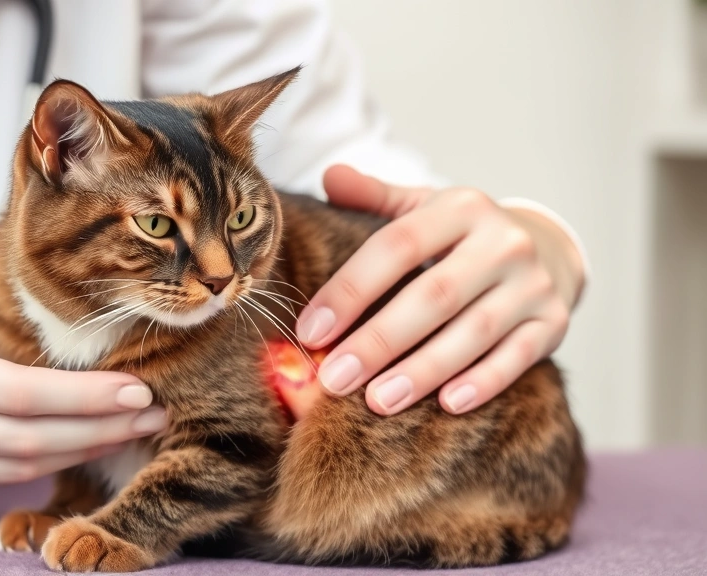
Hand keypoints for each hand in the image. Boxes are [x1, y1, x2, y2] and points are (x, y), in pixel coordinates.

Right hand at [0, 270, 166, 496]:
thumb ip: (1, 306)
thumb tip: (73, 321)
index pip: (22, 394)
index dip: (87, 398)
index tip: (140, 387)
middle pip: (29, 441)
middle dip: (101, 430)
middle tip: (153, 413)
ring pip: (18, 468)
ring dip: (82, 450)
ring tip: (131, 428)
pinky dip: (44, 462)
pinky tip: (83, 441)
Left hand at [296, 165, 584, 414]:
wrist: (548, 248)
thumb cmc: (462, 237)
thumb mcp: (423, 208)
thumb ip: (374, 196)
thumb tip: (330, 175)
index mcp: (461, 208)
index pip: (397, 246)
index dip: (350, 289)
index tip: (311, 330)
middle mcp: (503, 242)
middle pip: (433, 295)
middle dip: (379, 341)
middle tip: (335, 377)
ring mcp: (533, 284)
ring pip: (473, 332)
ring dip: (423, 370)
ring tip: (377, 400)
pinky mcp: (553, 322)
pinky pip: (517, 358)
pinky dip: (483, 383)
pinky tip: (446, 405)